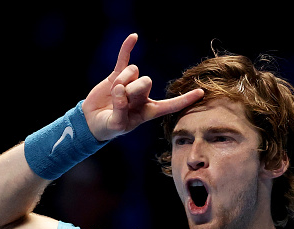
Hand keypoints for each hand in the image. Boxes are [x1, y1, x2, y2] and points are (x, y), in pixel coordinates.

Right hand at [82, 33, 203, 140]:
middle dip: (130, 90)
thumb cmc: (108, 127)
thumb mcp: (116, 125)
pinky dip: (128, 47)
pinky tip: (134, 37)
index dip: (184, 100)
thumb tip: (120, 91)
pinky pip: (124, 58)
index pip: (170, 105)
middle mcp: (143, 96)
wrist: (92, 120)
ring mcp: (131, 83)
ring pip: (134, 72)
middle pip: (146, 82)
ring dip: (121, 81)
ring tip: (113, 95)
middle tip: (120, 102)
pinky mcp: (117, 75)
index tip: (201, 93)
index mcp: (148, 111)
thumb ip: (120, 112)